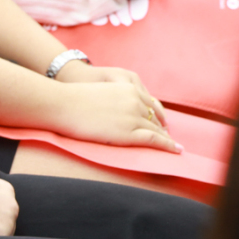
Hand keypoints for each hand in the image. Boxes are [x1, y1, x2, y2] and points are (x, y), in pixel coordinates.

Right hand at [49, 79, 179, 151]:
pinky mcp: (129, 133)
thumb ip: (114, 99)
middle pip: (155, 117)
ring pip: (157, 130)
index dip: (157, 115)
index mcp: (129, 88)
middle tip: (170, 137)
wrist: (63, 104)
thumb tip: (113, 110)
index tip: (162, 123)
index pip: (149, 104)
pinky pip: (154, 140)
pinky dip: (168, 146)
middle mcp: (135, 101)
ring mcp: (133, 117)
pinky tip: (176, 151)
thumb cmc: (74, 100)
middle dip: (163, 127)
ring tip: (175, 147)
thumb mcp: (101, 92)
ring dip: (167, 139)